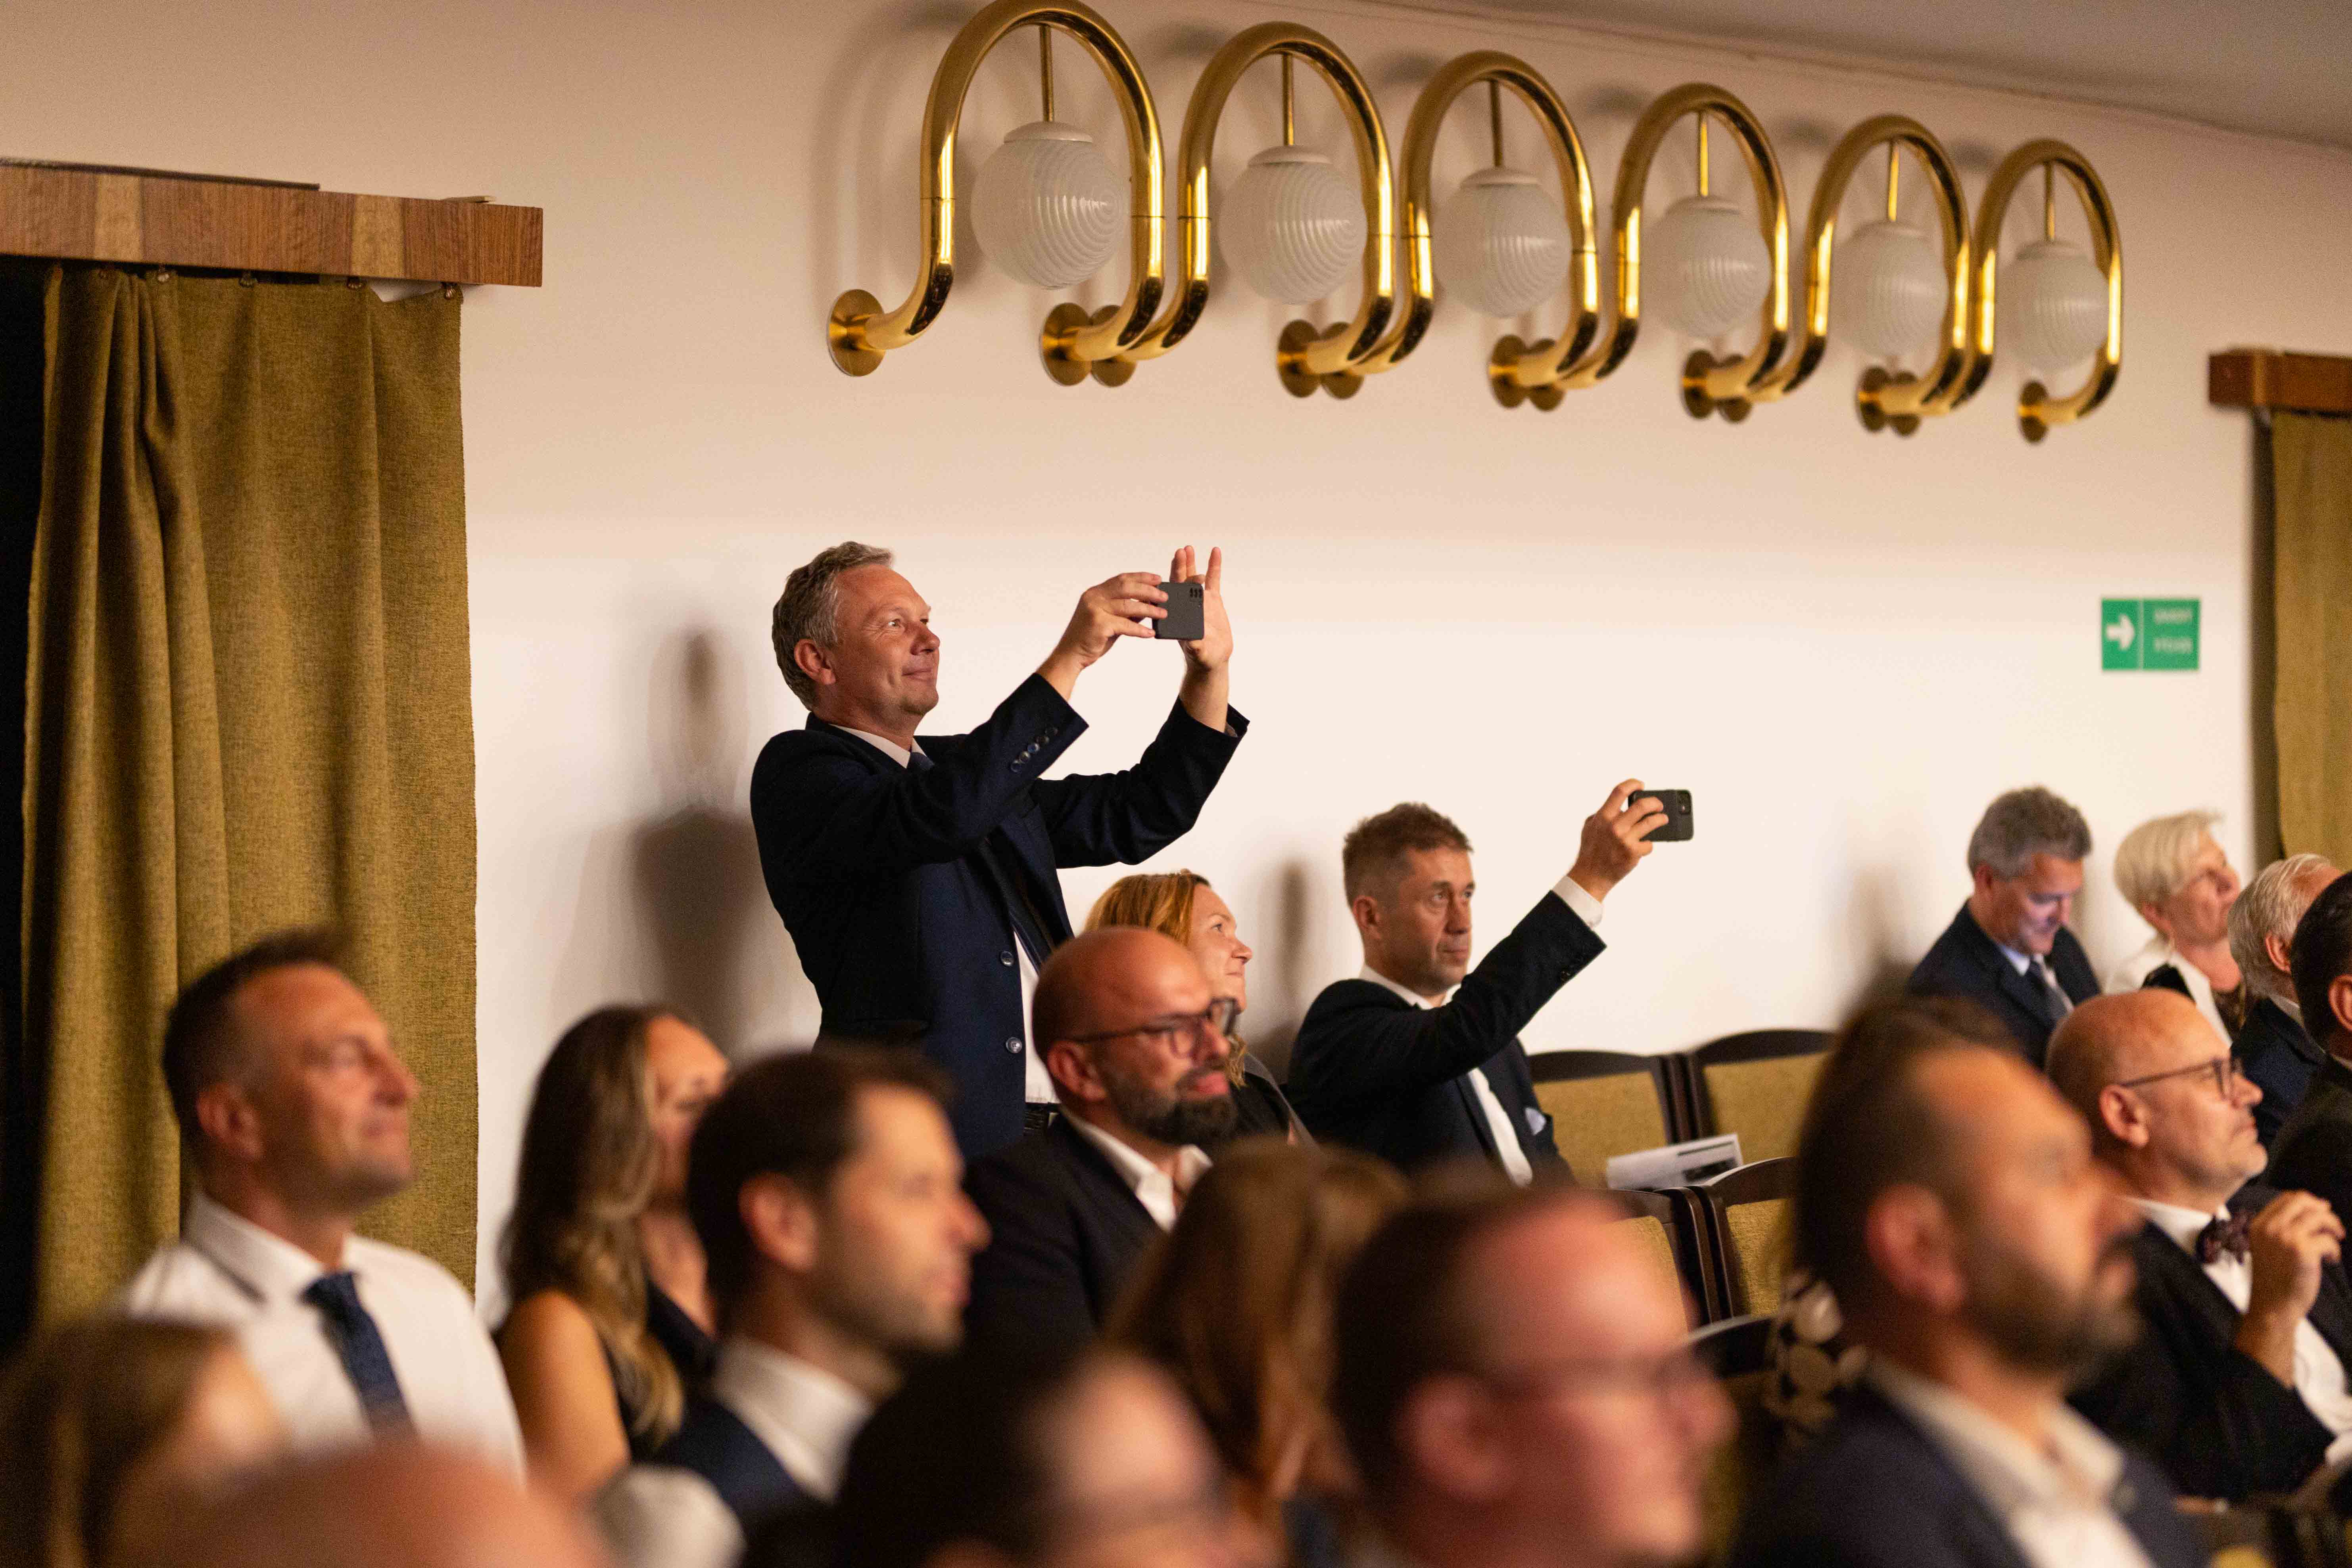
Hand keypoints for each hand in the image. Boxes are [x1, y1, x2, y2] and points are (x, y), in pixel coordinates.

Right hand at [1036, 572, 1166, 696]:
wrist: (1070, 654)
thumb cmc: (1090, 637)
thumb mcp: (1108, 620)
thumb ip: (1124, 612)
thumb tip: (1147, 605)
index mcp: (1096, 593)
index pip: (1121, 579)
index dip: (1141, 577)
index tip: (1157, 579)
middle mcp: (1094, 597)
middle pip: (1126, 588)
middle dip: (1148, 591)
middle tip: (1164, 597)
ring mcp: (1095, 610)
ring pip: (1128, 606)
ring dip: (1149, 610)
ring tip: (1163, 614)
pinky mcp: (1099, 625)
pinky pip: (1125, 625)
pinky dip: (1139, 630)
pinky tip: (1150, 633)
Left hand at [1169, 545, 1230, 672]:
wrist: (1213, 656)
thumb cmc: (1202, 656)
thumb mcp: (1198, 652)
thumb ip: (1196, 646)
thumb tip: (1194, 642)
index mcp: (1178, 614)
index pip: (1171, 594)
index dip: (1170, 581)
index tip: (1169, 570)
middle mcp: (1185, 603)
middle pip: (1180, 580)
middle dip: (1180, 566)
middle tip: (1180, 551)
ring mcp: (1198, 599)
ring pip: (1193, 576)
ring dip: (1191, 562)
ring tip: (1189, 548)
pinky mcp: (1212, 598)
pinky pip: (1213, 579)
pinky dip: (1214, 565)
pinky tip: (1215, 551)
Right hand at [1565, 779, 1669, 904]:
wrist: (1591, 876)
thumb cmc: (1591, 850)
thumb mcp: (1590, 827)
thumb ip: (1603, 814)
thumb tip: (1620, 806)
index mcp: (1603, 816)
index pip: (1619, 791)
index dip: (1633, 784)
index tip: (1641, 785)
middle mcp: (1614, 826)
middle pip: (1642, 805)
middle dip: (1655, 803)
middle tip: (1658, 805)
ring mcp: (1625, 839)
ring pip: (1652, 822)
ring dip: (1661, 819)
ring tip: (1663, 819)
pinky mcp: (1633, 853)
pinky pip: (1649, 844)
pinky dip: (1648, 845)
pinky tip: (1643, 846)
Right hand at [2237, 1191, 2342, 1382]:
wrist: (2272, 1306)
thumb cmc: (2274, 1279)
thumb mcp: (2268, 1246)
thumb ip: (2281, 1227)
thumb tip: (2317, 1207)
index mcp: (2259, 1224)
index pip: (2286, 1198)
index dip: (2308, 1202)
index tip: (2319, 1212)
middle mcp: (2270, 1227)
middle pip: (2303, 1201)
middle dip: (2323, 1210)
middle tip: (2332, 1226)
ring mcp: (2285, 1237)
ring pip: (2318, 1217)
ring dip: (2333, 1227)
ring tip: (2335, 1241)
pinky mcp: (2303, 1251)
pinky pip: (2328, 1240)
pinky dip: (2334, 1250)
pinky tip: (2330, 1260)